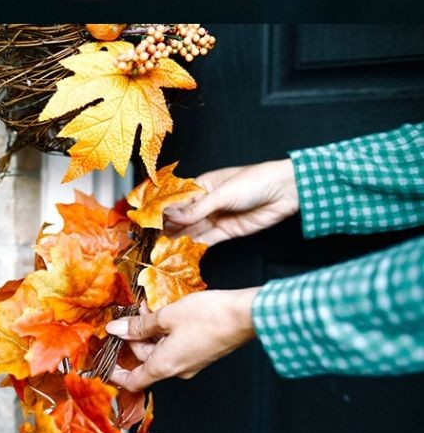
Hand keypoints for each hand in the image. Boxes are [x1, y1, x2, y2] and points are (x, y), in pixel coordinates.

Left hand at [107, 291, 257, 389]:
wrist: (242, 317)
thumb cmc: (206, 317)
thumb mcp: (167, 316)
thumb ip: (139, 325)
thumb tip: (116, 329)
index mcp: (164, 366)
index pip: (133, 381)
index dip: (116, 373)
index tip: (105, 360)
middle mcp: (177, 370)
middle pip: (145, 360)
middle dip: (134, 338)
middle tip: (127, 314)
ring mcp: (190, 363)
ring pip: (160, 350)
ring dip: (150, 331)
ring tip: (147, 306)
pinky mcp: (200, 353)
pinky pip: (174, 346)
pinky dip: (164, 331)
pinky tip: (164, 311)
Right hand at [163, 159, 298, 243]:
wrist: (283, 192)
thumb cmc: (253, 181)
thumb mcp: (222, 193)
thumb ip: (197, 208)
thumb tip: (172, 217)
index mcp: (204, 184)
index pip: (179, 198)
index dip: (165, 209)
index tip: (149, 220)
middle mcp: (208, 201)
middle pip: (185, 216)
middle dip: (170, 226)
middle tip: (152, 239)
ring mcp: (218, 217)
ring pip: (194, 229)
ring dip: (180, 238)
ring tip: (163, 248)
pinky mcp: (228, 231)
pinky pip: (208, 239)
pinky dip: (196, 245)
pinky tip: (183, 251)